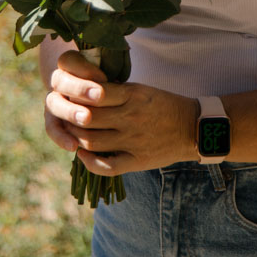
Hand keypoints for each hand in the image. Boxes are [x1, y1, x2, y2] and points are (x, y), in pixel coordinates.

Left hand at [44, 50, 197, 174]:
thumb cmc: (163, 104)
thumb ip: (116, 92)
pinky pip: (106, 166)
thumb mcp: (141, 90)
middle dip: (71, 118)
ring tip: (71, 134)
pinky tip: (82, 155)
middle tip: (64, 115)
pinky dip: (89, 162)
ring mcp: (132, 141)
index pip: (94, 94)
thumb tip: (84, 94)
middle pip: (88, 119)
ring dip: (76, 139)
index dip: (76, 96)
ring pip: (91, 142)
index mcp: (132, 95)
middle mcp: (130, 117)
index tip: (68, 95)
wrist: (192, 127)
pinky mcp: (137, 161)